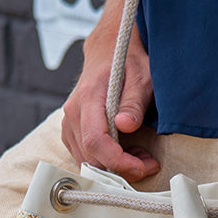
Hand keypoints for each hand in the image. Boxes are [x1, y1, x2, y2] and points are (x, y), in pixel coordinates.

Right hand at [60, 0, 159, 181]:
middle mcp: (72, 111)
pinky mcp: (71, 129)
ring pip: (86, 159)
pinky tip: (125, 151)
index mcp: (89, 97)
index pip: (96, 141)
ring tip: (140, 156)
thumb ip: (134, 103)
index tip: (143, 167)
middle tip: (149, 162)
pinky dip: (105, 161)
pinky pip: (84, 154)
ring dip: (115, 166)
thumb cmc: (128, 61)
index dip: (119, 161)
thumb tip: (125, 126)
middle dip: (121, 168)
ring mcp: (69, 121)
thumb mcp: (141, 77)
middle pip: (91, 156)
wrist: (107, 49)